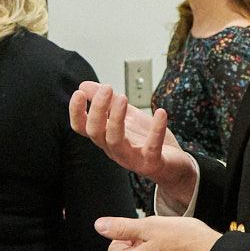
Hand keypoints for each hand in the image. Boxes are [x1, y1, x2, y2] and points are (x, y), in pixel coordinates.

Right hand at [68, 83, 197, 199]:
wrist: (173, 165)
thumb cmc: (147, 140)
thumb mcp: (127, 116)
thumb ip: (108, 102)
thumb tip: (83, 85)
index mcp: (106, 137)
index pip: (82, 127)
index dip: (76, 112)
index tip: (79, 92)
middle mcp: (114, 149)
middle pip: (96, 132)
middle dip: (98, 109)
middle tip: (107, 88)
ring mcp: (132, 158)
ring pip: (115, 141)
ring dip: (116, 118)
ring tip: (123, 97)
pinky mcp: (152, 163)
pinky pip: (151, 148)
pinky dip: (156, 130)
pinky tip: (160, 113)